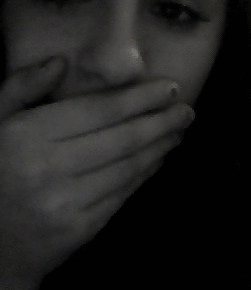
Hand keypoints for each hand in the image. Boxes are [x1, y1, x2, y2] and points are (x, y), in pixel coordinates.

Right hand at [0, 57, 194, 286]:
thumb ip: (21, 88)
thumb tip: (61, 62)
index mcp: (26, 136)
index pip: (99, 110)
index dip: (141, 98)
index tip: (170, 88)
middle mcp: (46, 169)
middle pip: (123, 138)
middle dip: (162, 122)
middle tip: (187, 110)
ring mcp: (64, 203)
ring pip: (129, 167)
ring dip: (161, 147)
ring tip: (179, 131)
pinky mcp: (79, 229)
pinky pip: (123, 194)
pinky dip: (146, 173)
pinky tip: (159, 158)